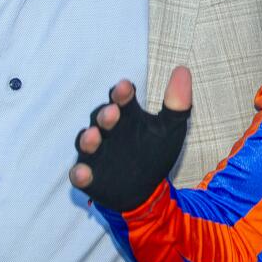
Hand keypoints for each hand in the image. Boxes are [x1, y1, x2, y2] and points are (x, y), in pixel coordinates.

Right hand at [70, 67, 192, 211]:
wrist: (146, 192)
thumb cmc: (155, 152)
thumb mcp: (171, 128)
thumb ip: (177, 102)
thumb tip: (183, 69)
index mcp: (126, 116)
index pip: (121, 98)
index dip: (122, 93)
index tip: (126, 87)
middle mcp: (107, 132)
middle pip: (101, 118)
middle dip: (106, 115)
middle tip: (113, 112)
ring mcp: (96, 154)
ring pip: (87, 142)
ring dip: (88, 138)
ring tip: (93, 136)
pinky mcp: (89, 177)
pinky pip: (79, 174)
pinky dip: (79, 173)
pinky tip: (83, 172)